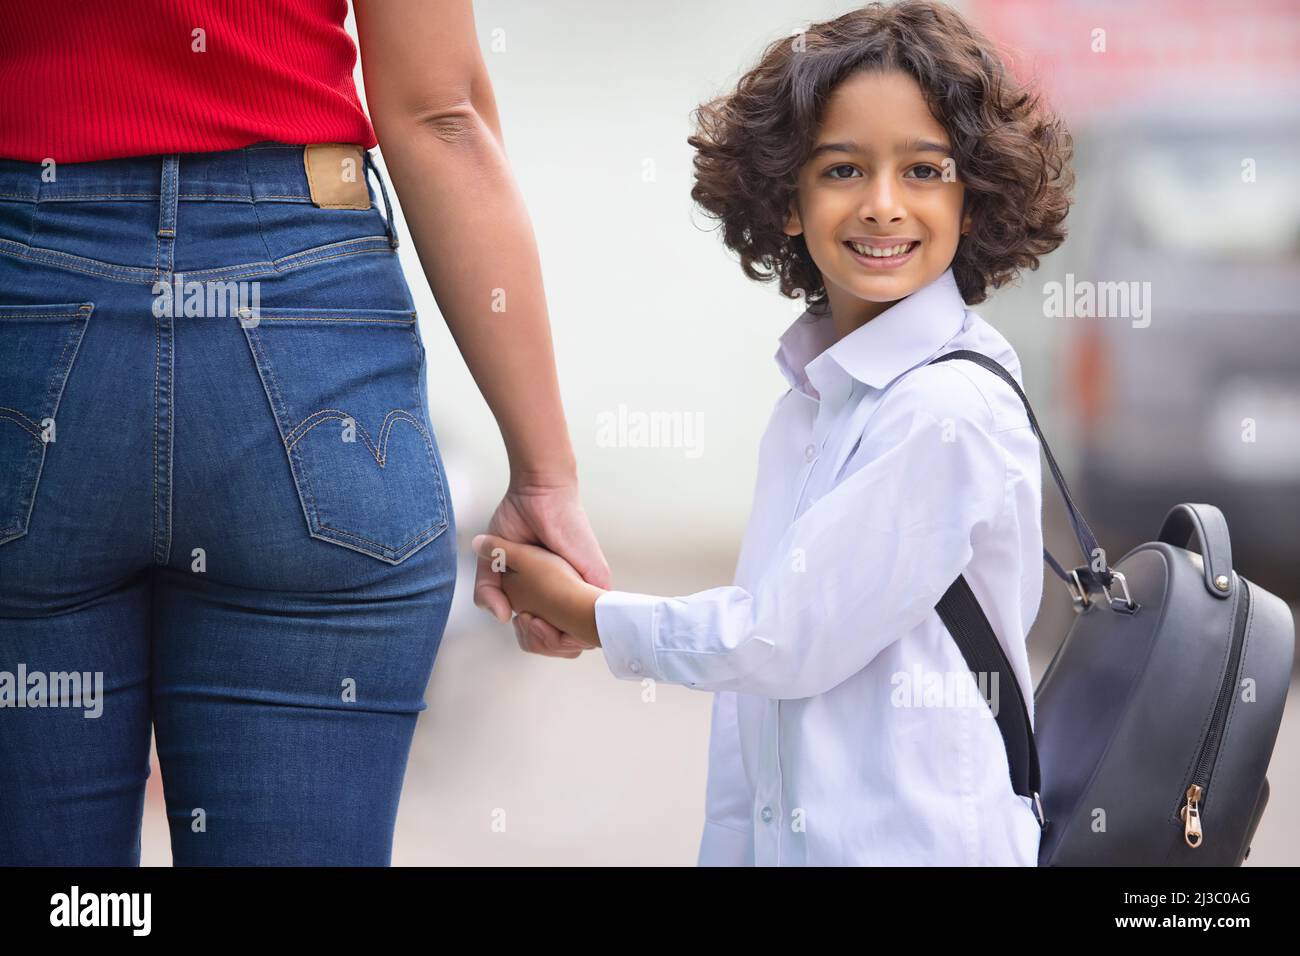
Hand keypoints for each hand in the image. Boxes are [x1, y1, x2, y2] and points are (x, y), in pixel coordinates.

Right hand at [472, 481, 609, 656]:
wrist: (538, 492)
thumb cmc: (518, 520)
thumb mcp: (491, 562)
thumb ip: (488, 591)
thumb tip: (503, 617)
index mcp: (546, 592)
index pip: (543, 633)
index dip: (529, 636)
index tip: (520, 620)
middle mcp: (567, 593)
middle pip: (561, 643)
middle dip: (541, 641)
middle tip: (528, 621)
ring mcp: (584, 588)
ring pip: (578, 638)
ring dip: (553, 636)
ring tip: (535, 618)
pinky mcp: (597, 579)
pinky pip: (593, 621)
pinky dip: (572, 627)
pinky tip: (551, 615)